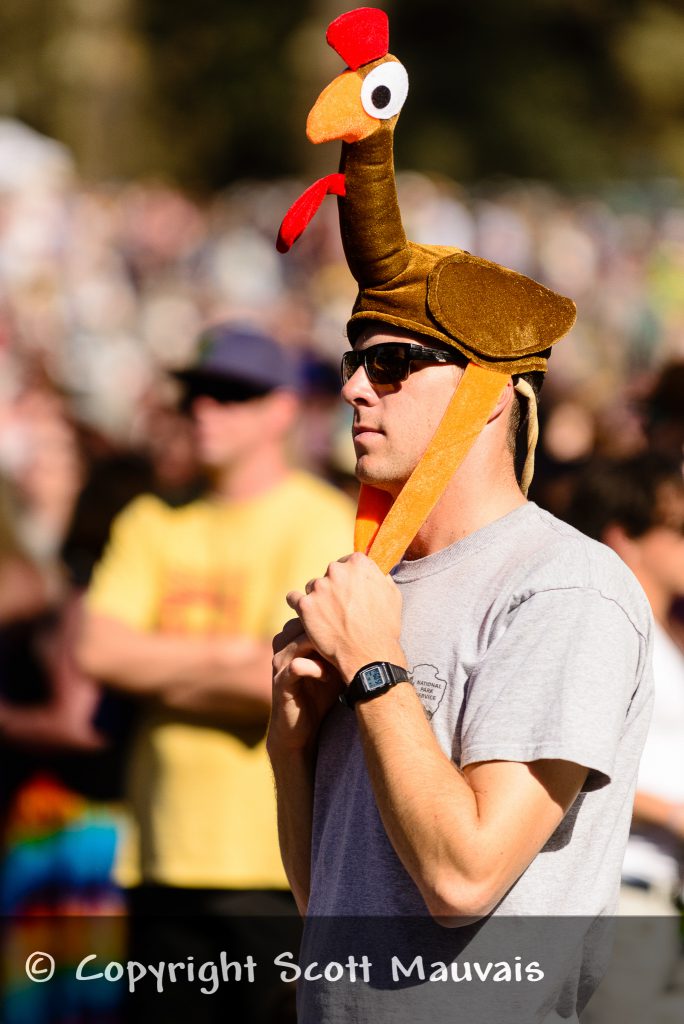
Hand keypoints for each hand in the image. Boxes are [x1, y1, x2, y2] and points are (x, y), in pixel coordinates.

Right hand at [268, 618, 342, 753]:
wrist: (301, 728)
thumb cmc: (320, 693)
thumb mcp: (333, 664)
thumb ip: (342, 645)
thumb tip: (371, 625)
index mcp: (294, 636)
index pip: (312, 613)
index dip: (334, 619)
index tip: (355, 629)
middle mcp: (283, 645)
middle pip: (305, 622)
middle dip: (331, 630)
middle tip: (352, 642)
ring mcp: (279, 662)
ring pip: (301, 641)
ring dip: (325, 649)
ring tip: (341, 661)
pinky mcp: (280, 682)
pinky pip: (297, 666)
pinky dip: (316, 668)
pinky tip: (328, 677)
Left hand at [286, 552, 404, 682]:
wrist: (369, 655)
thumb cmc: (384, 627)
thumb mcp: (392, 594)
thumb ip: (378, 576)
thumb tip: (373, 569)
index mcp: (358, 563)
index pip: (347, 562)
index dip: (349, 578)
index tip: (349, 591)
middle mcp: (337, 570)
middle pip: (329, 573)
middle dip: (333, 587)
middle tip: (340, 608)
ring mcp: (319, 587)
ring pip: (312, 586)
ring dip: (317, 598)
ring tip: (327, 617)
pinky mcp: (305, 604)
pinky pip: (293, 598)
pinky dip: (298, 605)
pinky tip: (306, 615)